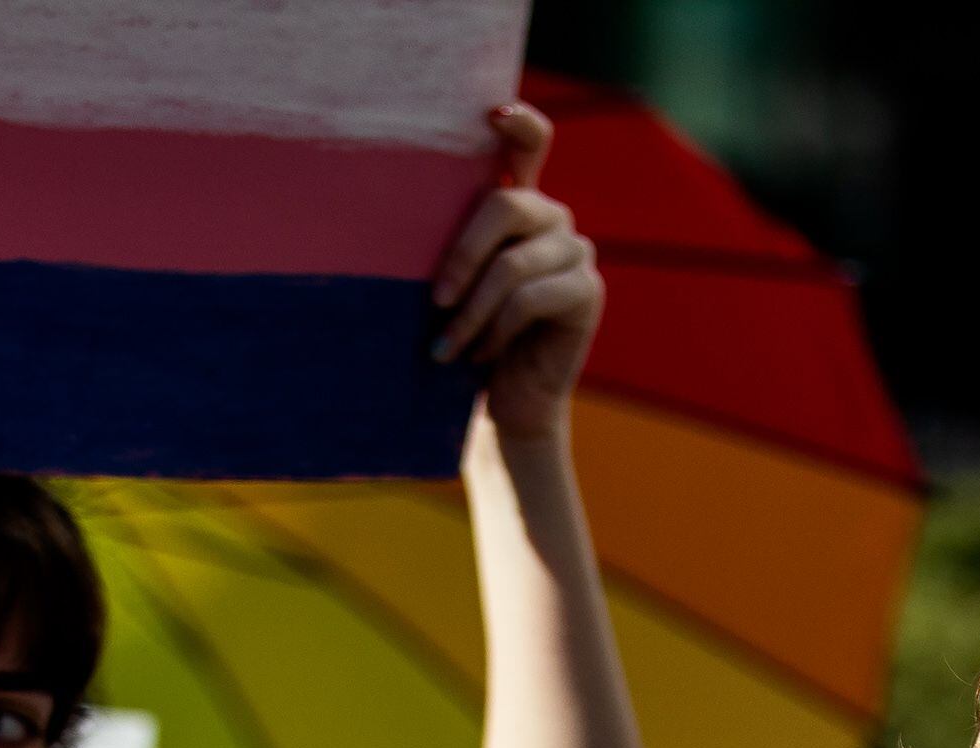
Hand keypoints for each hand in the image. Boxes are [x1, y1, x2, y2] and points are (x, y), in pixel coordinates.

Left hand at [435, 102, 604, 436]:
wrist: (510, 401)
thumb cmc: (468, 338)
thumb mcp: (453, 286)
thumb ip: (448, 246)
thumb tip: (393, 219)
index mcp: (519, 203)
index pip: (531, 143)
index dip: (519, 122)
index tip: (491, 114)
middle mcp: (552, 217)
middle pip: (507, 204)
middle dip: (462, 255)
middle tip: (436, 301)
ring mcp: (576, 251)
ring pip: (514, 264)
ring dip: (473, 311)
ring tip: (445, 346)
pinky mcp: (587, 292)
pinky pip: (531, 299)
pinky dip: (496, 331)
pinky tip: (479, 355)